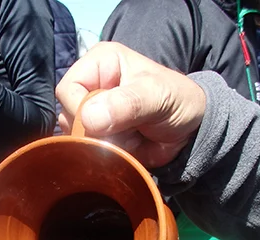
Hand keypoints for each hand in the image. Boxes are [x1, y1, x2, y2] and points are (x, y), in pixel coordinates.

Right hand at [56, 42, 205, 167]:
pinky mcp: (99, 136)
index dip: (81, 109)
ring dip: (104, 144)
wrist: (191, 130)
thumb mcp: (156, 96)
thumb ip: (126, 104)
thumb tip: (89, 118)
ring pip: (78, 137)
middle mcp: (91, 86)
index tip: (107, 121)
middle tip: (128, 129)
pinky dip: (107, 155)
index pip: (67, 89)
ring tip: (131, 136)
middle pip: (68, 116)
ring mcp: (93, 114)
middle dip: (96, 131)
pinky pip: (89, 152)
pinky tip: (128, 147)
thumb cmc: (177, 100)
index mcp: (100, 64)